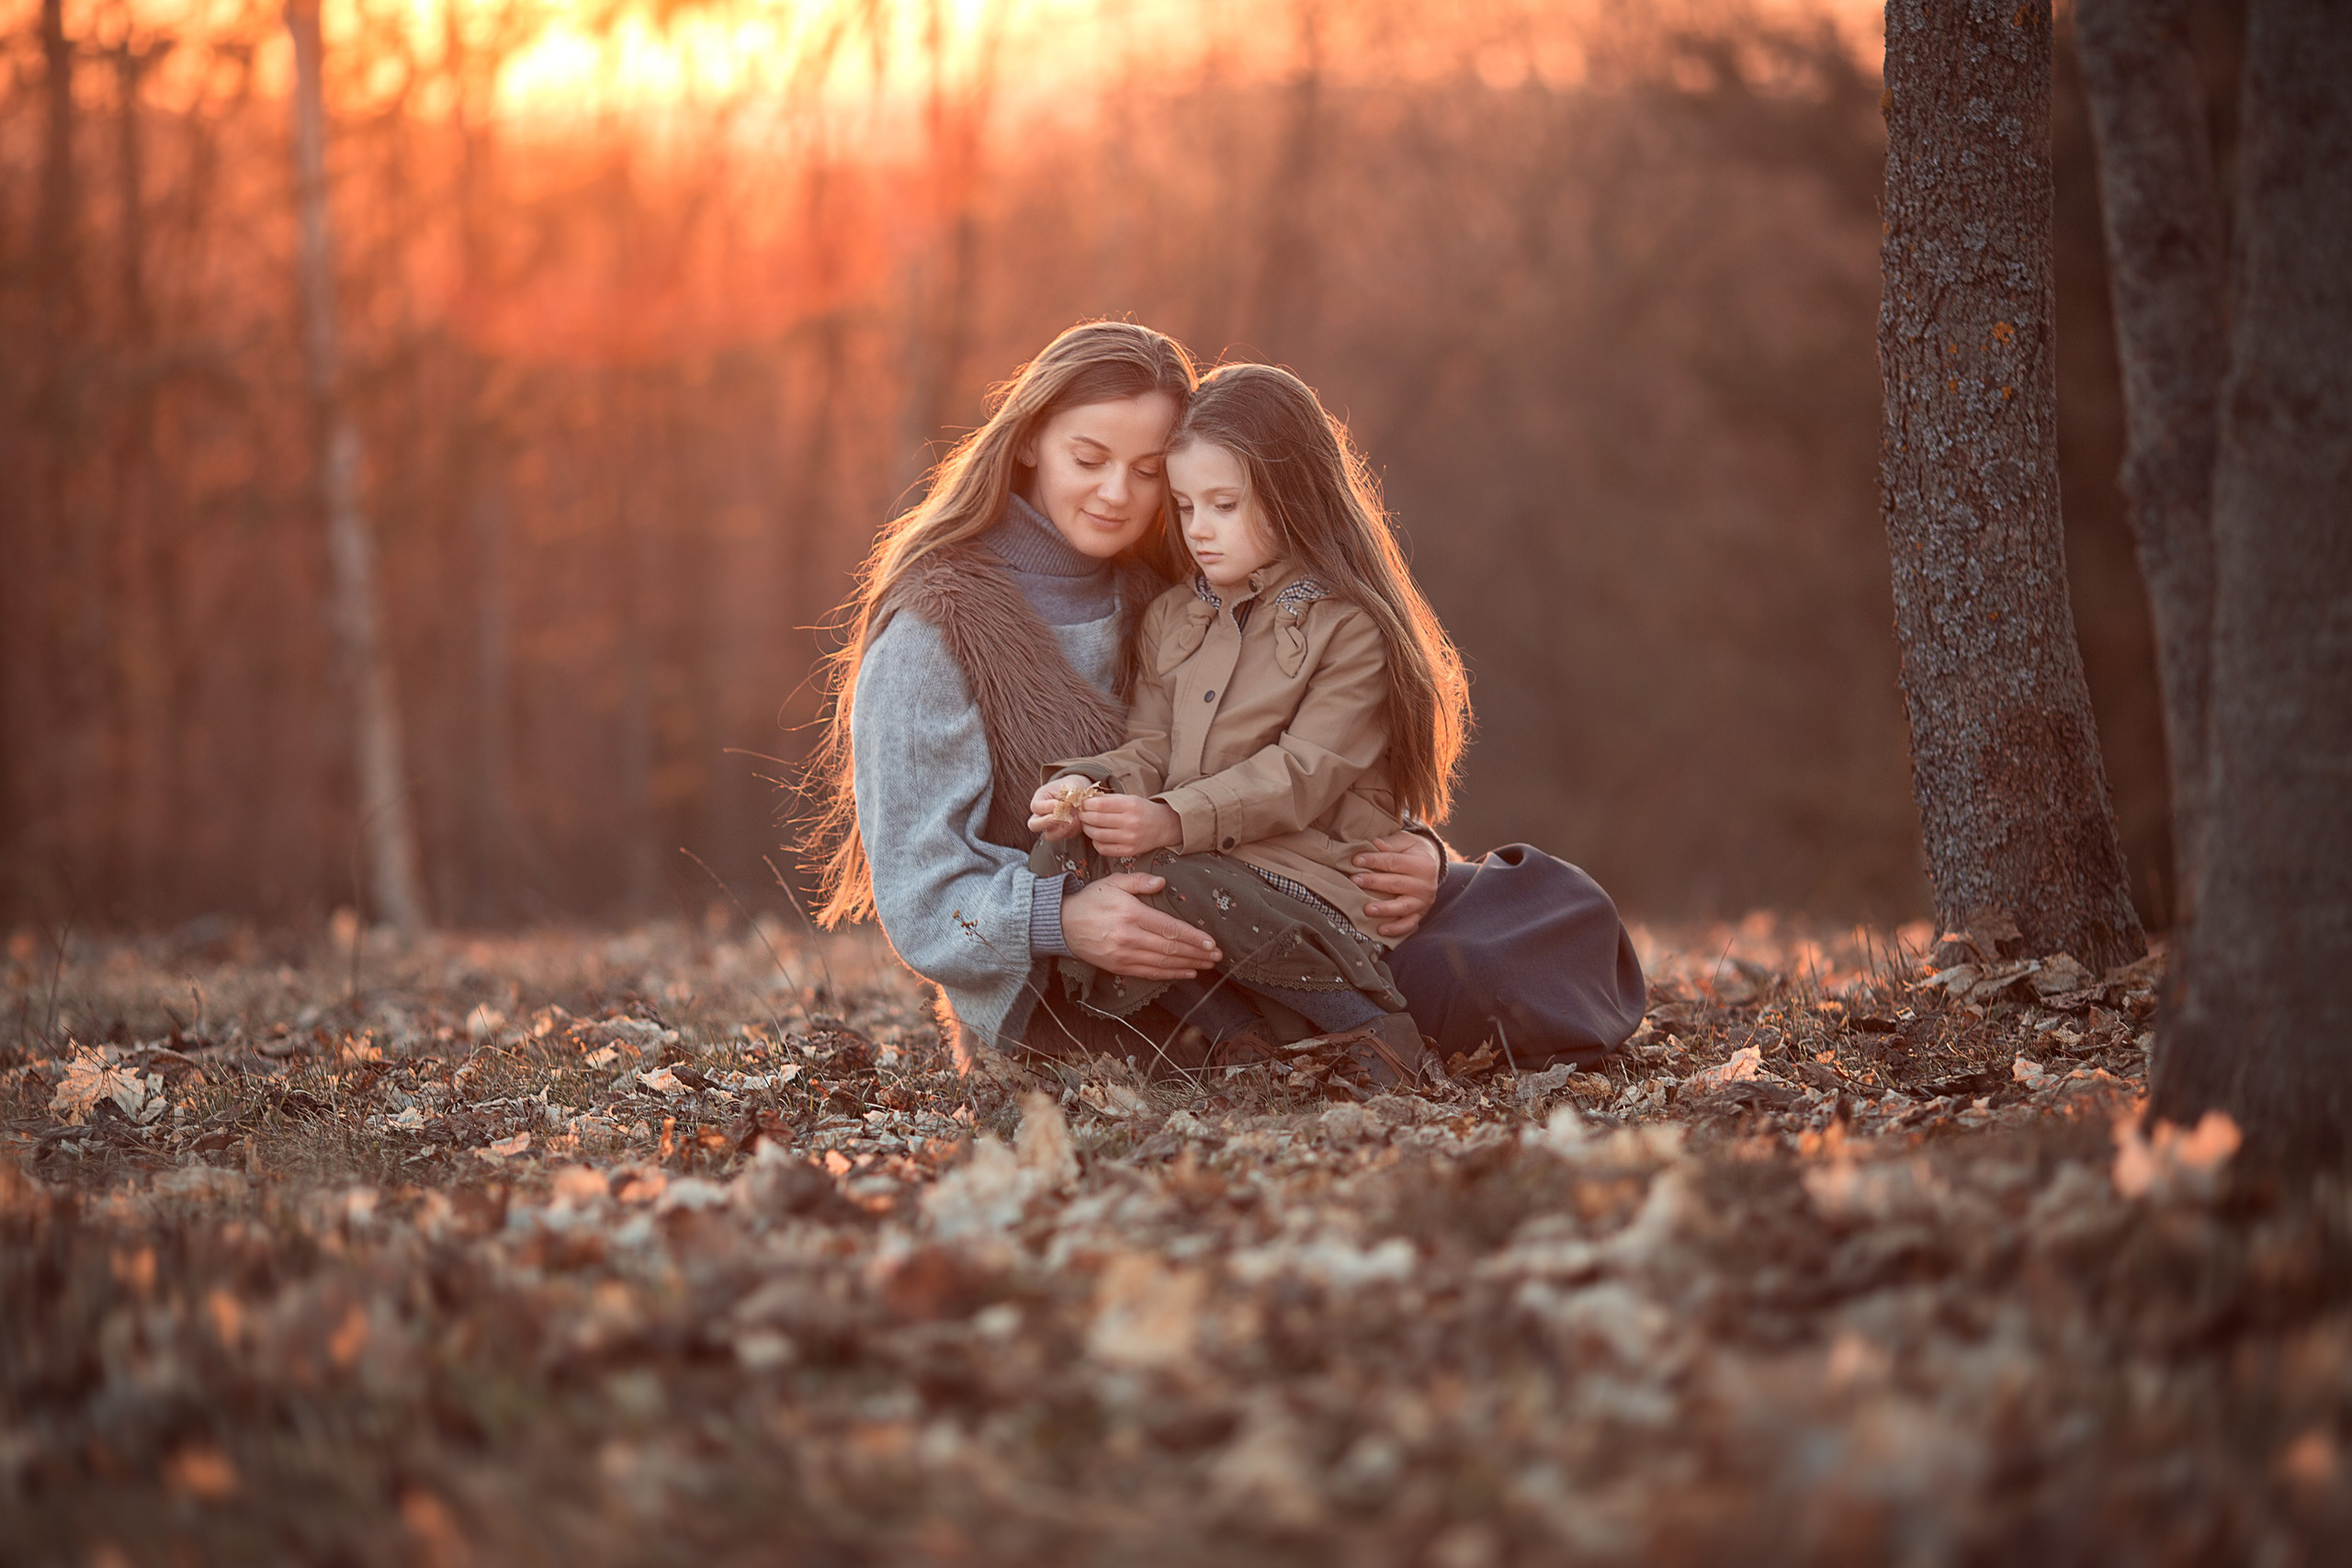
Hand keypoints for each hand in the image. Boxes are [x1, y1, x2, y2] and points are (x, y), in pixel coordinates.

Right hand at [1027, 775, 1095, 839]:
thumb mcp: (1071, 784)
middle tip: (1061, 817)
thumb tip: (1070, 799)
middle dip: (1047, 822)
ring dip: (1062, 829)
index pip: (1035, 807)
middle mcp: (1042, 815)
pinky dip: (1074, 830)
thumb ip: (1070, 791)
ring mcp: (1052, 826)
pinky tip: (1080, 820)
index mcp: (1040, 799)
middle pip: (1034, 825)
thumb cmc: (1073, 786)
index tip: (1058, 803)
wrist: (1082, 793)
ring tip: (1073, 819)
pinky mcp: (1063, 832)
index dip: (1045, 807)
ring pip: (1050, 836)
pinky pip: (1066, 836)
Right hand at [1061, 873, 1221, 978]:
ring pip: (1163, 964)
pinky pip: (1149, 973)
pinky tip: (1186, 973)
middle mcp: (1129, 937)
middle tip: (1217, 956)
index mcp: (1131, 914)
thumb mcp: (1113, 882)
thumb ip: (1139, 881)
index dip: (1193, 938)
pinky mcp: (1119, 966)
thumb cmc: (1091, 900)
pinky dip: (1170, 975)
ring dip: (1188, 965)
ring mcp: (1124, 955)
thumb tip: (1162, 882)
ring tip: (1207, 965)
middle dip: (1197, 954)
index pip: (1169, 929)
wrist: (1062, 925)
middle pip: (1170, 949)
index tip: (1211, 943)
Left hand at [1079, 793, 1183, 858]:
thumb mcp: (1129, 799)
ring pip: (1097, 835)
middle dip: (1084, 816)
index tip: (1083, 803)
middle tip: (1082, 814)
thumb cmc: (1143, 810)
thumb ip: (1109, 799)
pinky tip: (1097, 836)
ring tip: (1088, 824)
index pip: (1100, 804)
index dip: (1087, 804)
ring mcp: (1129, 838)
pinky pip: (1103, 848)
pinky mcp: (1128, 851)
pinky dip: (1095, 842)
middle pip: (1096, 820)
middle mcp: (1130, 822)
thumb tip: (1086, 800)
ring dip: (1087, 829)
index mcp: (1130, 805)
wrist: (1164, 826)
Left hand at [1352, 830, 1442, 939]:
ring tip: (1366, 909)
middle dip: (1374, 882)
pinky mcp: (1421, 914)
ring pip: (1403, 907)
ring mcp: (1424, 901)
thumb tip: (1375, 843)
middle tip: (1354, 880)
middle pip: (1396, 884)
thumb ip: (1391, 843)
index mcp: (1423, 864)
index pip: (1394, 862)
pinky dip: (1396, 929)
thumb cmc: (1413, 851)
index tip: (1355, 860)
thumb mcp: (1406, 841)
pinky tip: (1381, 930)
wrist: (1432, 864)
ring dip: (1384, 909)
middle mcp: (1426, 884)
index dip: (1374, 860)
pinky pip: (1409, 924)